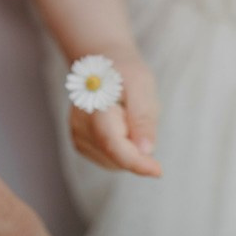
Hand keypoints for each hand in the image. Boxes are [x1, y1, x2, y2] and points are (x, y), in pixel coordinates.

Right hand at [70, 51, 161, 178]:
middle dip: (137, 148)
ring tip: (128, 116)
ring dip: (130, 148)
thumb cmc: (126, 73)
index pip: (113, 144)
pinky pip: (110, 159)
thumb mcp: (142, 86)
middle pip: (115, 156)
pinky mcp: (81, 144)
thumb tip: (146, 151)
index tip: (158, 170)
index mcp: (94, 106)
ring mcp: (78, 137)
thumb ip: (143, 118)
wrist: (106, 65)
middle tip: (139, 114)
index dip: (136, 162)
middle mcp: (80, 125)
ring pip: (114, 161)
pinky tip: (122, 125)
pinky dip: (122, 149)